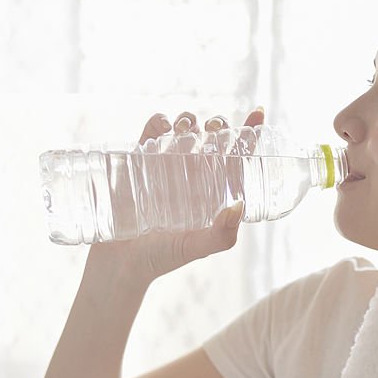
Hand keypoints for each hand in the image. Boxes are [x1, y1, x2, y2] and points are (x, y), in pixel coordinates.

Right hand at [86, 107, 265, 282]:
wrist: (119, 264)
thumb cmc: (162, 258)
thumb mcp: (195, 248)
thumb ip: (221, 235)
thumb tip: (238, 205)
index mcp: (214, 190)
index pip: (238, 156)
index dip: (250, 133)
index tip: (258, 113)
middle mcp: (193, 175)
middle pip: (213, 137)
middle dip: (218, 124)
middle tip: (214, 129)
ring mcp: (166, 165)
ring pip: (184, 129)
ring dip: (189, 118)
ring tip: (188, 127)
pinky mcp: (138, 161)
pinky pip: (152, 132)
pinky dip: (159, 121)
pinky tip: (164, 126)